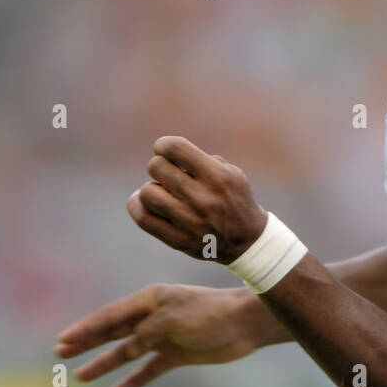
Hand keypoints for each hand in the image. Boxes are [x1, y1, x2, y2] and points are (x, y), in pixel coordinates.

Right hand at [54, 283, 273, 386]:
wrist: (245, 324)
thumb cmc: (210, 312)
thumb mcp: (172, 319)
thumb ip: (145, 334)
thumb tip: (125, 350)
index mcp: (151, 300)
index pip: (110, 316)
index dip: (85, 328)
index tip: (62, 340)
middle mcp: (154, 316)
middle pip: (114, 332)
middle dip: (87, 342)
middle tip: (61, 353)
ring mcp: (165, 336)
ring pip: (128, 352)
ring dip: (106, 363)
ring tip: (82, 375)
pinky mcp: (178, 353)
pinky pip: (150, 368)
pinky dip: (136, 378)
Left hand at [127, 136, 268, 263]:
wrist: (247, 240)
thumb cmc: (234, 199)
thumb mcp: (230, 173)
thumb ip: (201, 160)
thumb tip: (166, 155)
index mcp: (218, 176)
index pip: (176, 148)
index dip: (163, 145)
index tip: (164, 149)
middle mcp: (203, 198)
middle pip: (157, 167)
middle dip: (159, 166)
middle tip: (166, 173)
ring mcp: (190, 221)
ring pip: (147, 193)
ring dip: (151, 188)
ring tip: (161, 191)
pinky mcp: (178, 239)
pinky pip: (144, 218)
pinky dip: (138, 206)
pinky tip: (146, 203)